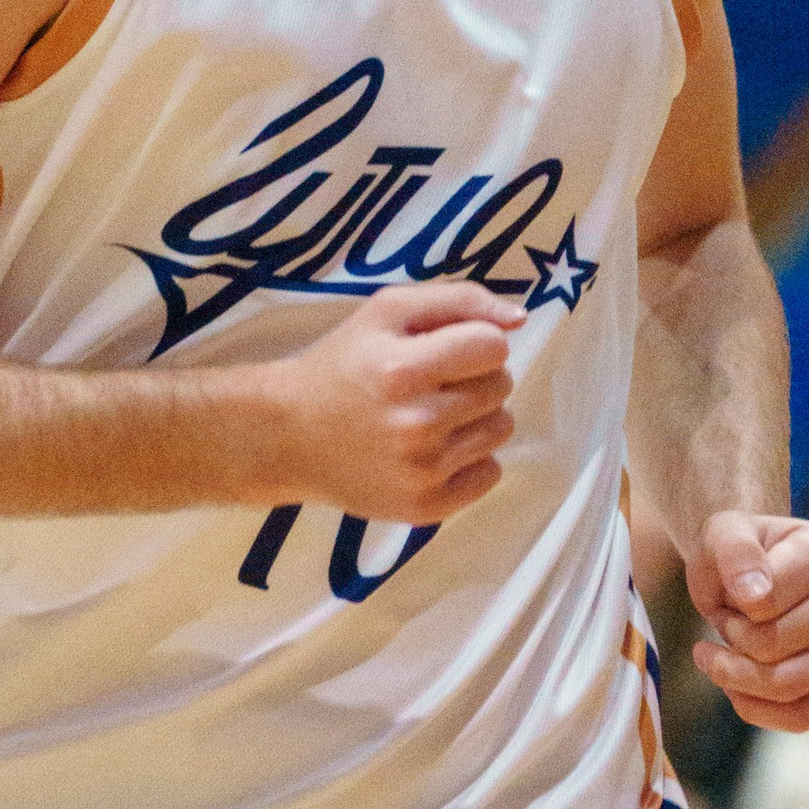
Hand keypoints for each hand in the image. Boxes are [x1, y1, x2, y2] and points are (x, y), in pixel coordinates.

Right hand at [264, 281, 519, 522]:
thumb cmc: (344, 364)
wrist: (290, 436)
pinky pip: (490, 474)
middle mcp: (416, 424)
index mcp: (402, 370)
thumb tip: (519, 319)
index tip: (445, 350)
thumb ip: (458, 300)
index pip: (493, 347)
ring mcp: (422, 472)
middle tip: (434, 383)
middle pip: (501, 386)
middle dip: (476, 377)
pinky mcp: (425, 507)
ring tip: (435, 415)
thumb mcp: (387, 311)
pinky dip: (471, 460)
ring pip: (501, 429)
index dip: (476, 341)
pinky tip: (434, 450)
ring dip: (477, 417)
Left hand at [687, 513, 808, 733]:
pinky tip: (736, 687)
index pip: (762, 606)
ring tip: (720, 656)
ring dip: (736, 678)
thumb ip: (735, 552)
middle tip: (724, 625)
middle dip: (731, 644)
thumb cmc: (739, 555)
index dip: (729, 609)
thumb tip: (756, 595)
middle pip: (773, 649)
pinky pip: (804, 718)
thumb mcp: (723, 533)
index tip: (727, 596)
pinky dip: (757, 710)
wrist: (758, 574)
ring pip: (786, 687)